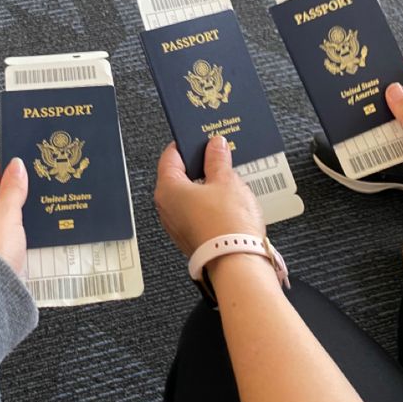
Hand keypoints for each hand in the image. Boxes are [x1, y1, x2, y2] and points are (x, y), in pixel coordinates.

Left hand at [0, 158, 27, 274]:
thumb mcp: (7, 213)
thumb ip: (14, 188)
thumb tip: (16, 165)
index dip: (10, 171)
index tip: (29, 170)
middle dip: (15, 196)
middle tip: (36, 193)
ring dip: (16, 217)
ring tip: (36, 215)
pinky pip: (1, 237)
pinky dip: (14, 234)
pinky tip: (28, 236)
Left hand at [154, 136, 264, 256]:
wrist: (236, 263)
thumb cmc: (227, 224)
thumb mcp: (226, 180)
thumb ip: (218, 160)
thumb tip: (214, 146)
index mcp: (167, 189)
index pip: (170, 156)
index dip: (187, 144)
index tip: (201, 138)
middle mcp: (166, 208)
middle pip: (179, 176)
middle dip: (200, 165)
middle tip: (218, 155)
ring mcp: (177, 225)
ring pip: (189, 196)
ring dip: (206, 186)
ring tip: (228, 178)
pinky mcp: (191, 238)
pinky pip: (197, 214)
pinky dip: (209, 205)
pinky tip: (228, 202)